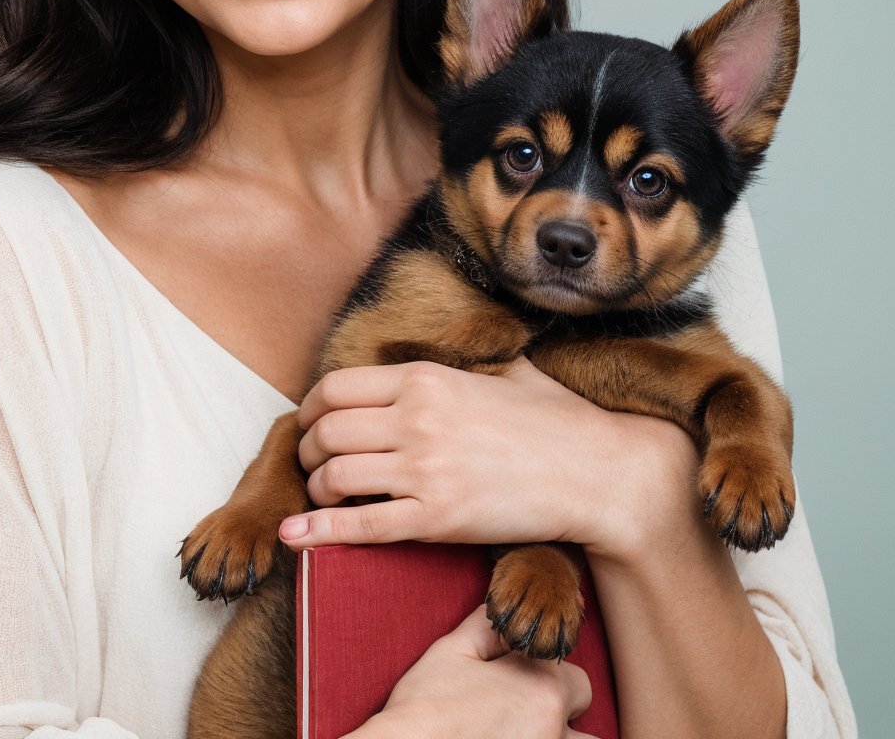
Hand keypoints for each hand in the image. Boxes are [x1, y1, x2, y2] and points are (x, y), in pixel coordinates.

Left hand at [279, 356, 699, 557]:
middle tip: (312, 460)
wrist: (598, 472)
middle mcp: (418, 418)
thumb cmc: (556, 420)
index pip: (336, 387)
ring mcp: (425, 470)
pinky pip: (361, 525)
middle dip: (308, 449)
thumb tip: (439, 358)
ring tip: (321, 493)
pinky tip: (296, 537)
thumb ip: (459, 365)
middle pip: (327, 432)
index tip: (312, 420)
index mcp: (427, 378)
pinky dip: (320, 532)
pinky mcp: (437, 519)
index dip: (312, 407)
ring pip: (335, 477)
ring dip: (316, 488)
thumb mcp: (501, 372)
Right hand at [343, 604, 597, 738]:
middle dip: (561, 720)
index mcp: (543, 690)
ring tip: (521, 733)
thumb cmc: (425, 707)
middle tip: (519, 717)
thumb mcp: (452, 651)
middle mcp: (554, 732)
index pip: (577, 682)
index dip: (548, 682)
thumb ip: (488, 624)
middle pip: (586, 729)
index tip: (520, 688)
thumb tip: (505, 602)